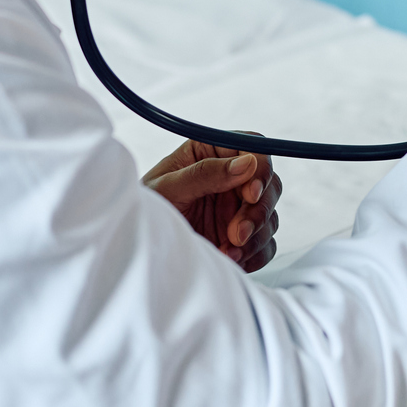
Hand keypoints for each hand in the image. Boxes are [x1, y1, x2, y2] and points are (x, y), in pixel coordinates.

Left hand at [142, 140, 282, 270]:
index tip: (251, 193)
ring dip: (255, 236)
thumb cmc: (144, 210)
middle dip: (258, 211)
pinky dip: (254, 254)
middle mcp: (229, 179)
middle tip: (237, 232)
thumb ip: (205, 174)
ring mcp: (237, 209)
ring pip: (270, 217)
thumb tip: (246, 163)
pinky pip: (265, 244)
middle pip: (269, 185)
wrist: (137, 249)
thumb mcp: (168, 187)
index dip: (260, 169)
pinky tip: (230, 257)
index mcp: (211, 154)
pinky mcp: (241, 238)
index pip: (252, 149)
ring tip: (228, 249)